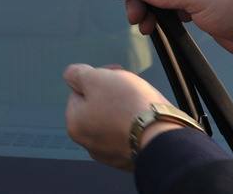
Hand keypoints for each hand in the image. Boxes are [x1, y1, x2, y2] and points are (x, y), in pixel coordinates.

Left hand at [64, 64, 178, 169]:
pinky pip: (130, 134)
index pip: (80, 92)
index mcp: (75, 125)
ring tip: (140, 102)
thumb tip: (70, 75)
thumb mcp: (96, 78)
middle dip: (111, 93)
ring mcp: (111, 153)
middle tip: (129, 87)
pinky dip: (136, 124)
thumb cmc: (127, 105)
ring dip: (124, 108)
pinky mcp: (131, 158)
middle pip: (97, 107)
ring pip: (114, 120)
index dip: (97, 78)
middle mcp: (89, 143)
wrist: (162, 137)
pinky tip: (146, 118)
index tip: (114, 74)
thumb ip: (77, 74)